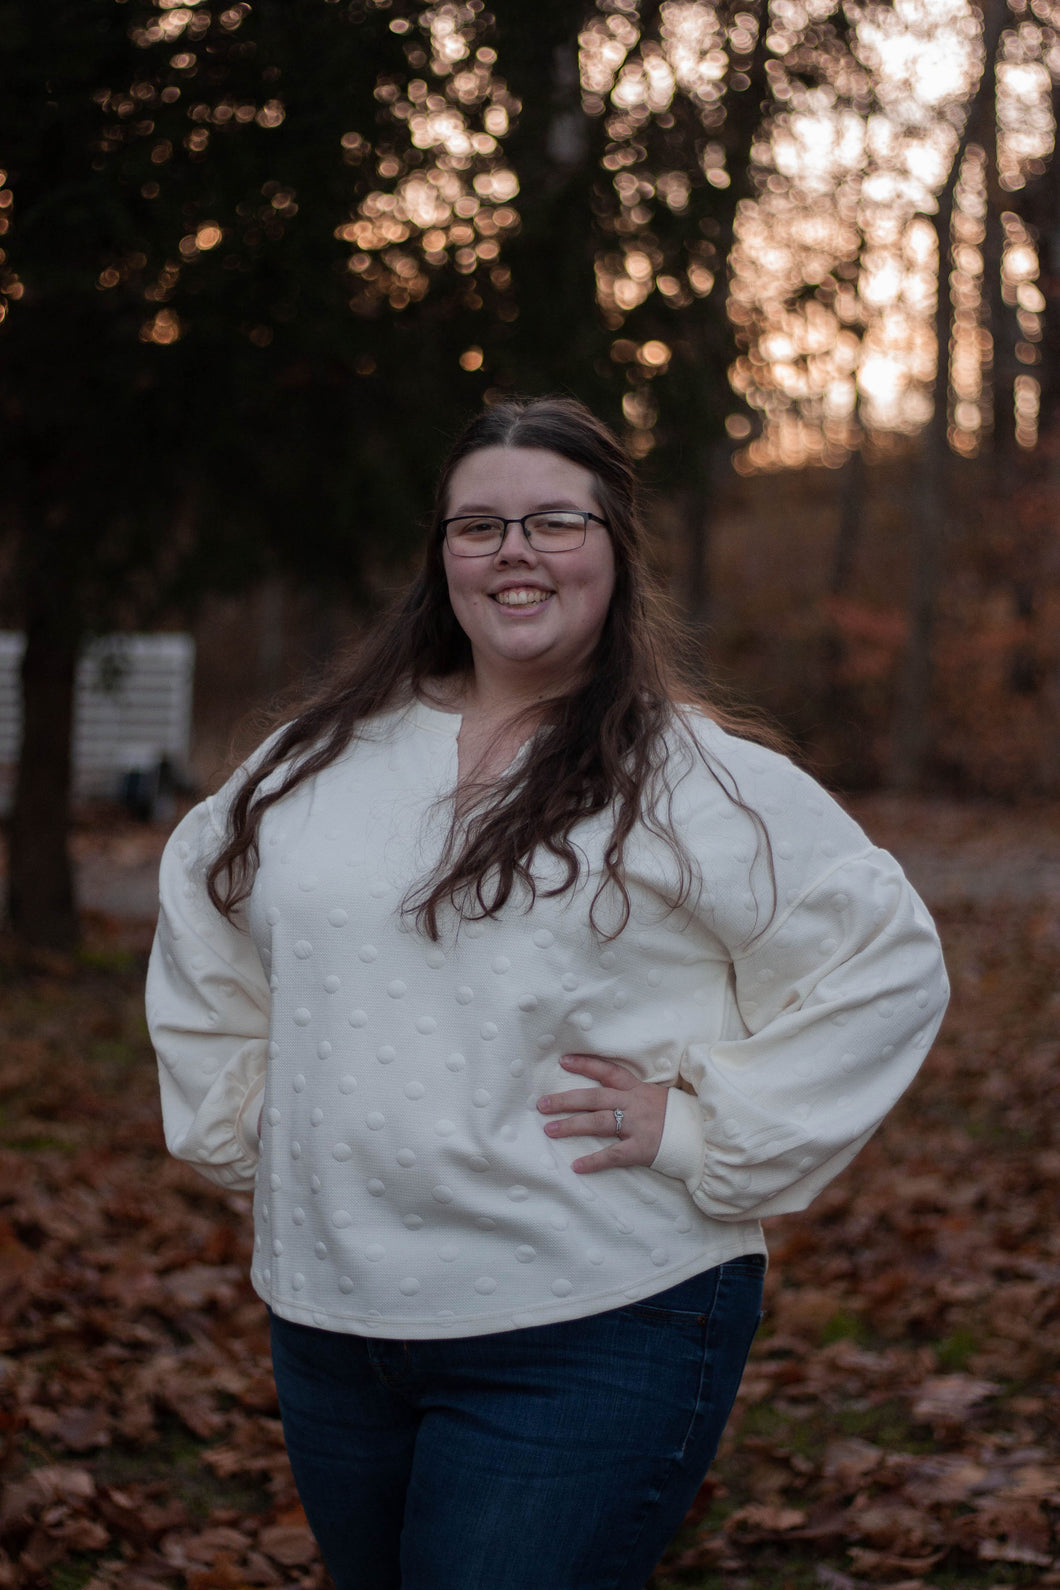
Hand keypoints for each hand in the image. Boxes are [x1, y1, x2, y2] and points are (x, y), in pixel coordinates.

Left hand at [536, 1053, 667, 1173]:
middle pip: (594, 1097)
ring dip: (571, 1125)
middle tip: (541, 1104)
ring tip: (549, 1130)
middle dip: (566, 1100)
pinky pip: (614, 1154)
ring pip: (599, 1122)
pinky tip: (577, 1165)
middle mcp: (634, 1103)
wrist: (704, 1136)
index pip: (608, 1071)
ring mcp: (637, 1126)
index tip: (563, 1061)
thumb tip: (612, 1091)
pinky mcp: (642, 1148)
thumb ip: (636, 1093)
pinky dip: (594, 1160)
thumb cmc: (679, 1116)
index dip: (585, 1065)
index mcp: (638, 1089)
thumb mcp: (658, 1096)